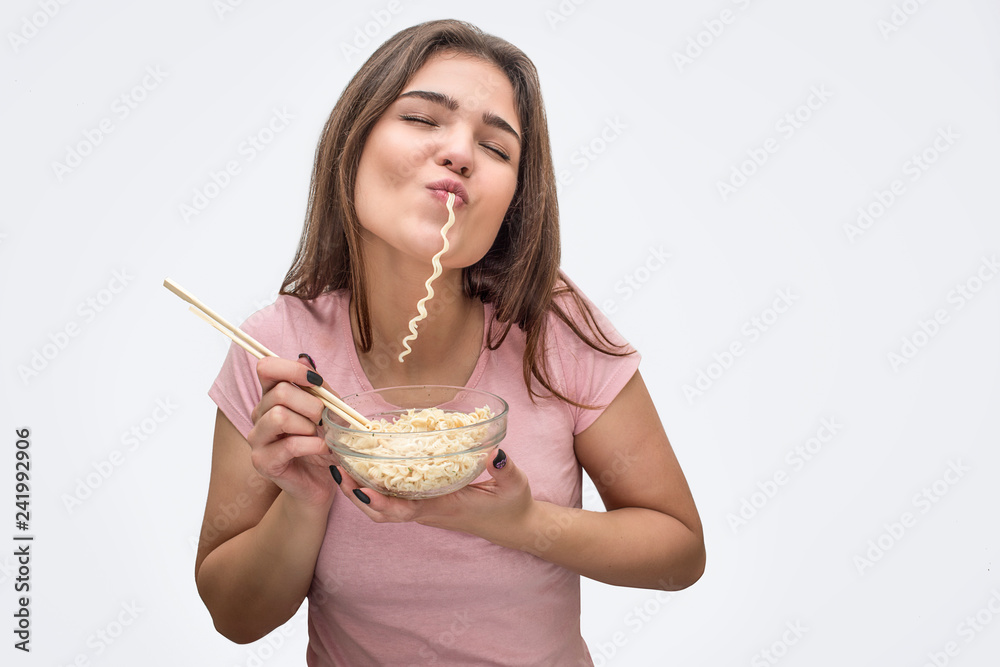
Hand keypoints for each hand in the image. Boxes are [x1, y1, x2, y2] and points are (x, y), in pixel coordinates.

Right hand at [247, 354, 337, 508]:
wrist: (324, 480)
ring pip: (279, 416)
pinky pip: (289, 445)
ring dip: (309, 426)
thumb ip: (317, 387)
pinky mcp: (262, 462)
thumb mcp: (327, 409)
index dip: (291, 369)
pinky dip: (313, 445)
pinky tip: (323, 450)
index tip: (315, 381)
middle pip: (279, 392)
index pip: (266, 368)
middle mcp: (259, 414)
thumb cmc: (323, 441)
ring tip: (319, 436)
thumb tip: (305, 358)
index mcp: (272, 396)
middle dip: (311, 404)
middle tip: (324, 420)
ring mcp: (257, 438)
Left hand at [332, 449, 535, 545]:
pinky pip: (394, 499)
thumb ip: (505, 469)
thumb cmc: (512, 505)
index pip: (407, 509)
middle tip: (337, 469)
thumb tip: (495, 452)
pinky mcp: (426, 504)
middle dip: (357, 495)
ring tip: (342, 465)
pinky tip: (366, 465)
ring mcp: (426, 509)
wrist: (515, 526)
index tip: (360, 489)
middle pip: (383, 513)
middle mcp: (430, 511)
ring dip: (361, 491)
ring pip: (384, 508)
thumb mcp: (514, 485)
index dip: (381, 502)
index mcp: (446, 507)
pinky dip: (375, 486)